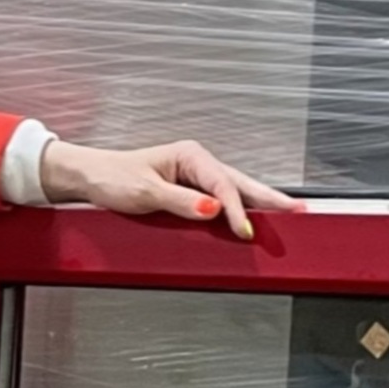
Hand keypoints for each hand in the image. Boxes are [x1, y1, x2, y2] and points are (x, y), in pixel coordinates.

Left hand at [39, 138, 293, 240]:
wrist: (90, 178)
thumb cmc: (113, 178)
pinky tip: (254, 219)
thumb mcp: (145, 192)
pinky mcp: (189, 191)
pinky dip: (240, 210)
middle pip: (241, 183)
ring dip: (260, 204)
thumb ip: (180, 201)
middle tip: (298, 211)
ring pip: (235, 191)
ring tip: (287, 214)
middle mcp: (196, 163)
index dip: (237, 210)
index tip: (245, 231)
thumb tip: (213, 208)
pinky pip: (222, 200)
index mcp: (190, 156)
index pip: (224, 185)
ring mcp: (195, 177)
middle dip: (270, 198)